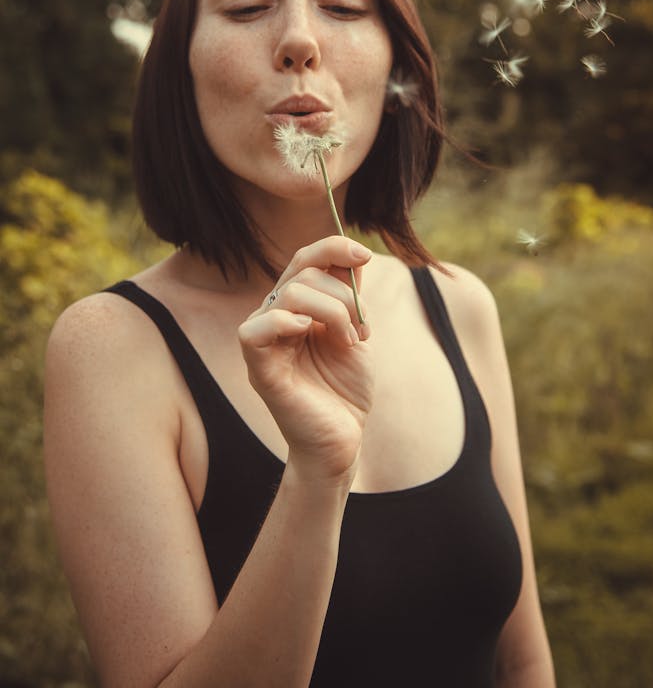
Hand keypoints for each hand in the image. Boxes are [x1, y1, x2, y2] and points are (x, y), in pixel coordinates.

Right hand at [238, 237, 372, 485]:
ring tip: (348, 341)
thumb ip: (349, 296)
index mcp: (297, 307)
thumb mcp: (356, 332)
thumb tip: (352, 255)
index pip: (305, 259)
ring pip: (290, 294)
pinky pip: (255, 330)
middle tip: (361, 330)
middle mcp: (276, 318)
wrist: (343, 440)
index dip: (332, 248)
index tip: (364, 255)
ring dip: (333, 311)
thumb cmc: (346, 390)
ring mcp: (265, 342)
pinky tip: (308, 333)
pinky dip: (284, 322)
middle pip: (303, 274)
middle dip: (344, 295)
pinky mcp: (259, 368)